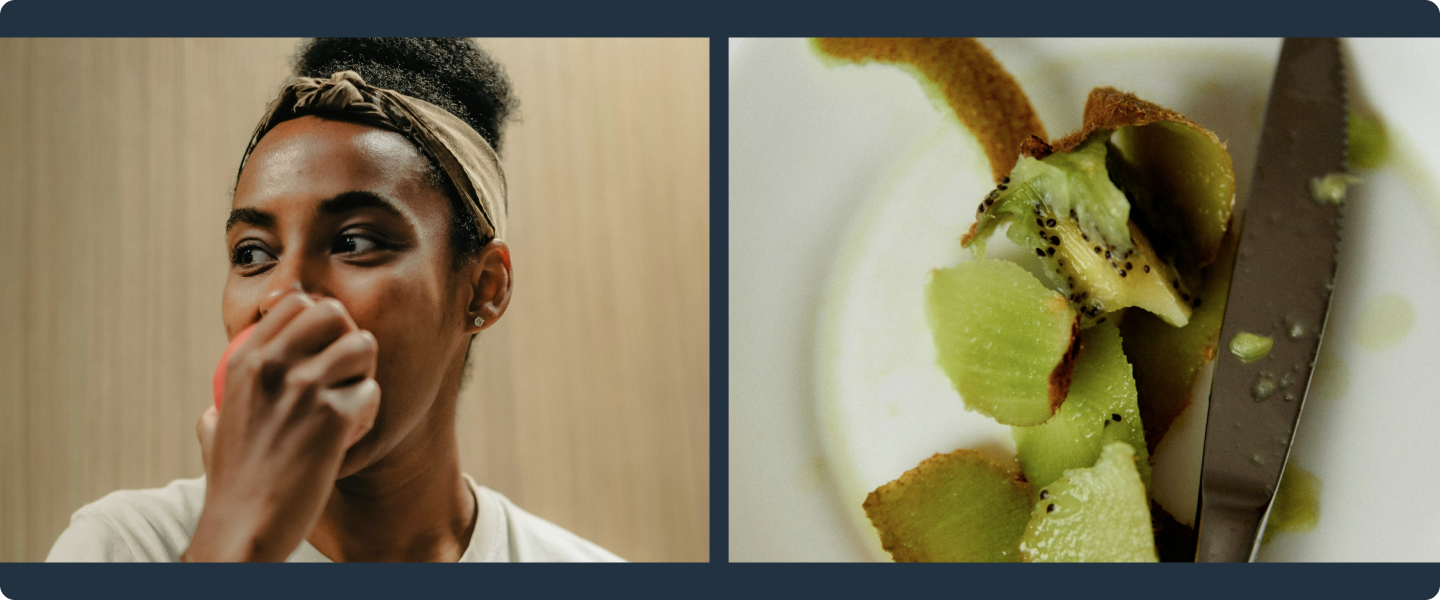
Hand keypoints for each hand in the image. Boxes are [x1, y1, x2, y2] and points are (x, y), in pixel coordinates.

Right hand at [182, 291, 379, 561]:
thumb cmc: (232, 484)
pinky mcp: (334, 417)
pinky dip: (367, 414)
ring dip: (363, 374)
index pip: (295, 302)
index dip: (318, 321)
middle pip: (334, 312)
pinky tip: (350, 435)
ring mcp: (304, 388)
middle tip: (343, 373)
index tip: (320, 350)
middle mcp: (274, 365)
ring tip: (349, 402)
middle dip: (346, 337)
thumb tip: (216, 407)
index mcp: (245, 360)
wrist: (246, 525)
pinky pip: (372, 392)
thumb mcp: (212, 433)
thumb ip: (220, 408)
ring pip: (363, 346)